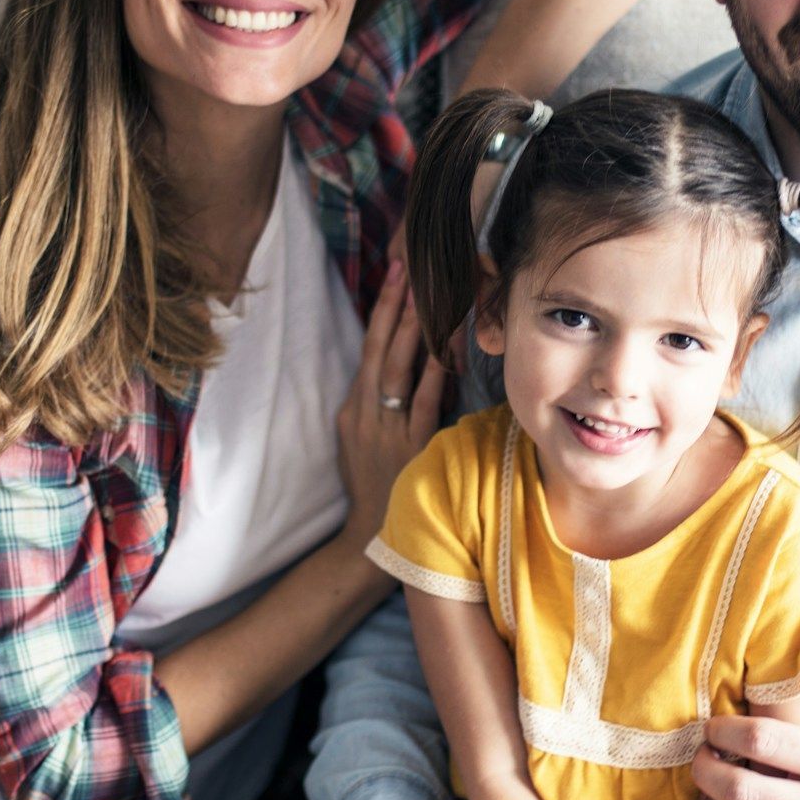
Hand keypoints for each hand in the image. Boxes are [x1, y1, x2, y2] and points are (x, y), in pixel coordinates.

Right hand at [339, 259, 448, 541]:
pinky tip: (447, 346)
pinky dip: (435, 371)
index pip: (369, 346)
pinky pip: (424, 401)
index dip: (384, 308)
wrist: (369, 535)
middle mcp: (364, 411)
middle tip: (412, 264)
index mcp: (352, 406)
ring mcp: (385, 427)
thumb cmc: (374, 483)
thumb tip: (410, 360)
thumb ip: (380, 401)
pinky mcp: (409, 445)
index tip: (398, 272)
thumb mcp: (362, 438)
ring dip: (413, 328)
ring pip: (398, 367)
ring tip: (428, 292)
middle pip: (380, 347)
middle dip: (396, 305)